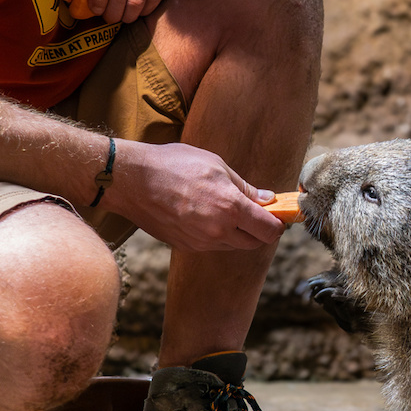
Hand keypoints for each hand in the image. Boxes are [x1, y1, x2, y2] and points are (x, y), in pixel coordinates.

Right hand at [110, 141, 284, 252]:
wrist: (132, 181)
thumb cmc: (173, 165)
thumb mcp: (216, 166)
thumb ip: (244, 187)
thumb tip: (266, 199)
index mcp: (231, 209)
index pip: (269, 231)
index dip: (278, 224)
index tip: (278, 215)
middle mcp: (218, 231)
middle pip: (255, 242)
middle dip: (260, 229)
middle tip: (257, 212)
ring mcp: (201, 242)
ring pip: (233, 245)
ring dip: (238, 232)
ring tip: (227, 209)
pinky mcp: (186, 246)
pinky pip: (212, 245)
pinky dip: (217, 234)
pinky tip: (206, 214)